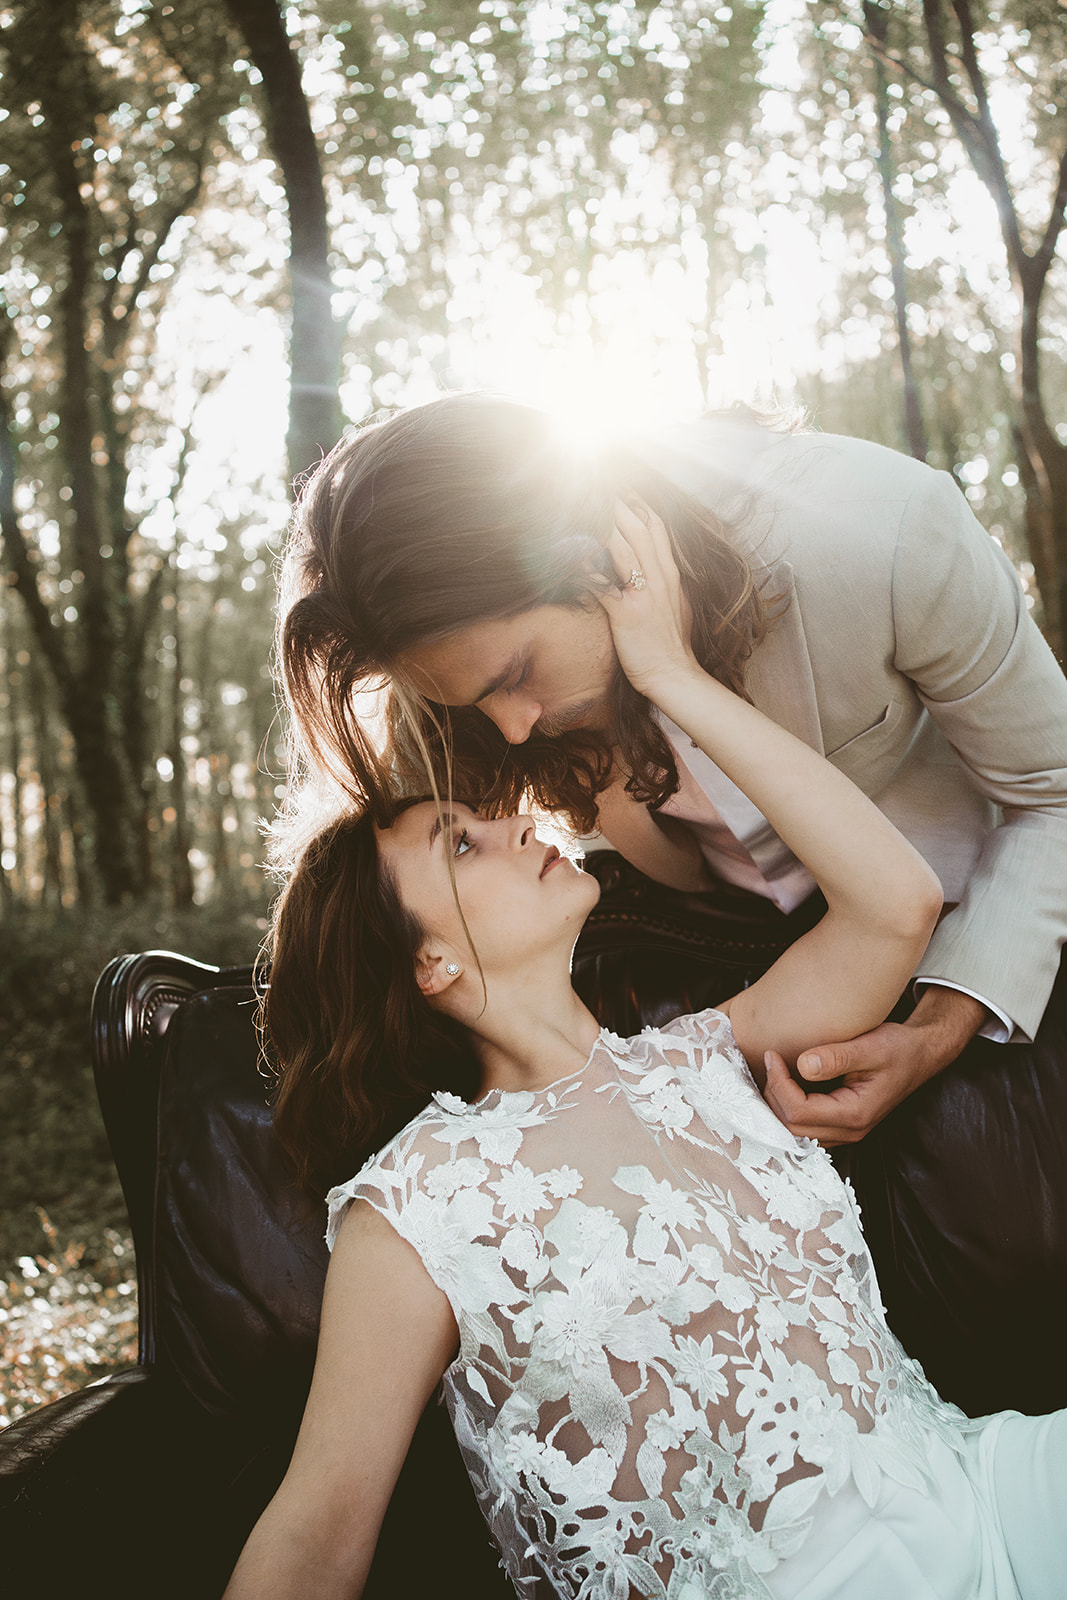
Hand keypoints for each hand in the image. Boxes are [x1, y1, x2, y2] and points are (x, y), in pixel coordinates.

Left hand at [593, 501, 697, 700]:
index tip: (622, 489)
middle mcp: (658, 578)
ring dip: (601, 525)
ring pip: (621, 548)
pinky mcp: (626, 614)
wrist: (674, 675)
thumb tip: (653, 564)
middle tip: (597, 486)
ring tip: (581, 508)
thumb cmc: (671, 644)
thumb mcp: (677, 604)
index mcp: (670, 574)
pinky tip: (569, 553)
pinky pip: (602, 584)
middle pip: (637, 528)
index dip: (638, 505)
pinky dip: (585, 567)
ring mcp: (643, 595)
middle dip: (617, 504)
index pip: (656, 528)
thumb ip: (664, 580)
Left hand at [761, 987, 986, 1145]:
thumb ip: (837, 1056)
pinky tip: (784, 1083)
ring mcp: (844, 1131)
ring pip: (794, 1131)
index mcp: (855, 1114)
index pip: (799, 1111)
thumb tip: (803, 1065)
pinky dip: (788, 1107)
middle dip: (774, 1094)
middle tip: (770, 1060)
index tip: (772, 1055)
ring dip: (778, 1104)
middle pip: (791, 1126)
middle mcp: (849, 1130)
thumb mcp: (870, 1046)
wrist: (919, 1056)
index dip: (779, 1084)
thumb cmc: (898, 1049)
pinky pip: (804, 1126)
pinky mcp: (839, 1125)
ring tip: (773, 1071)